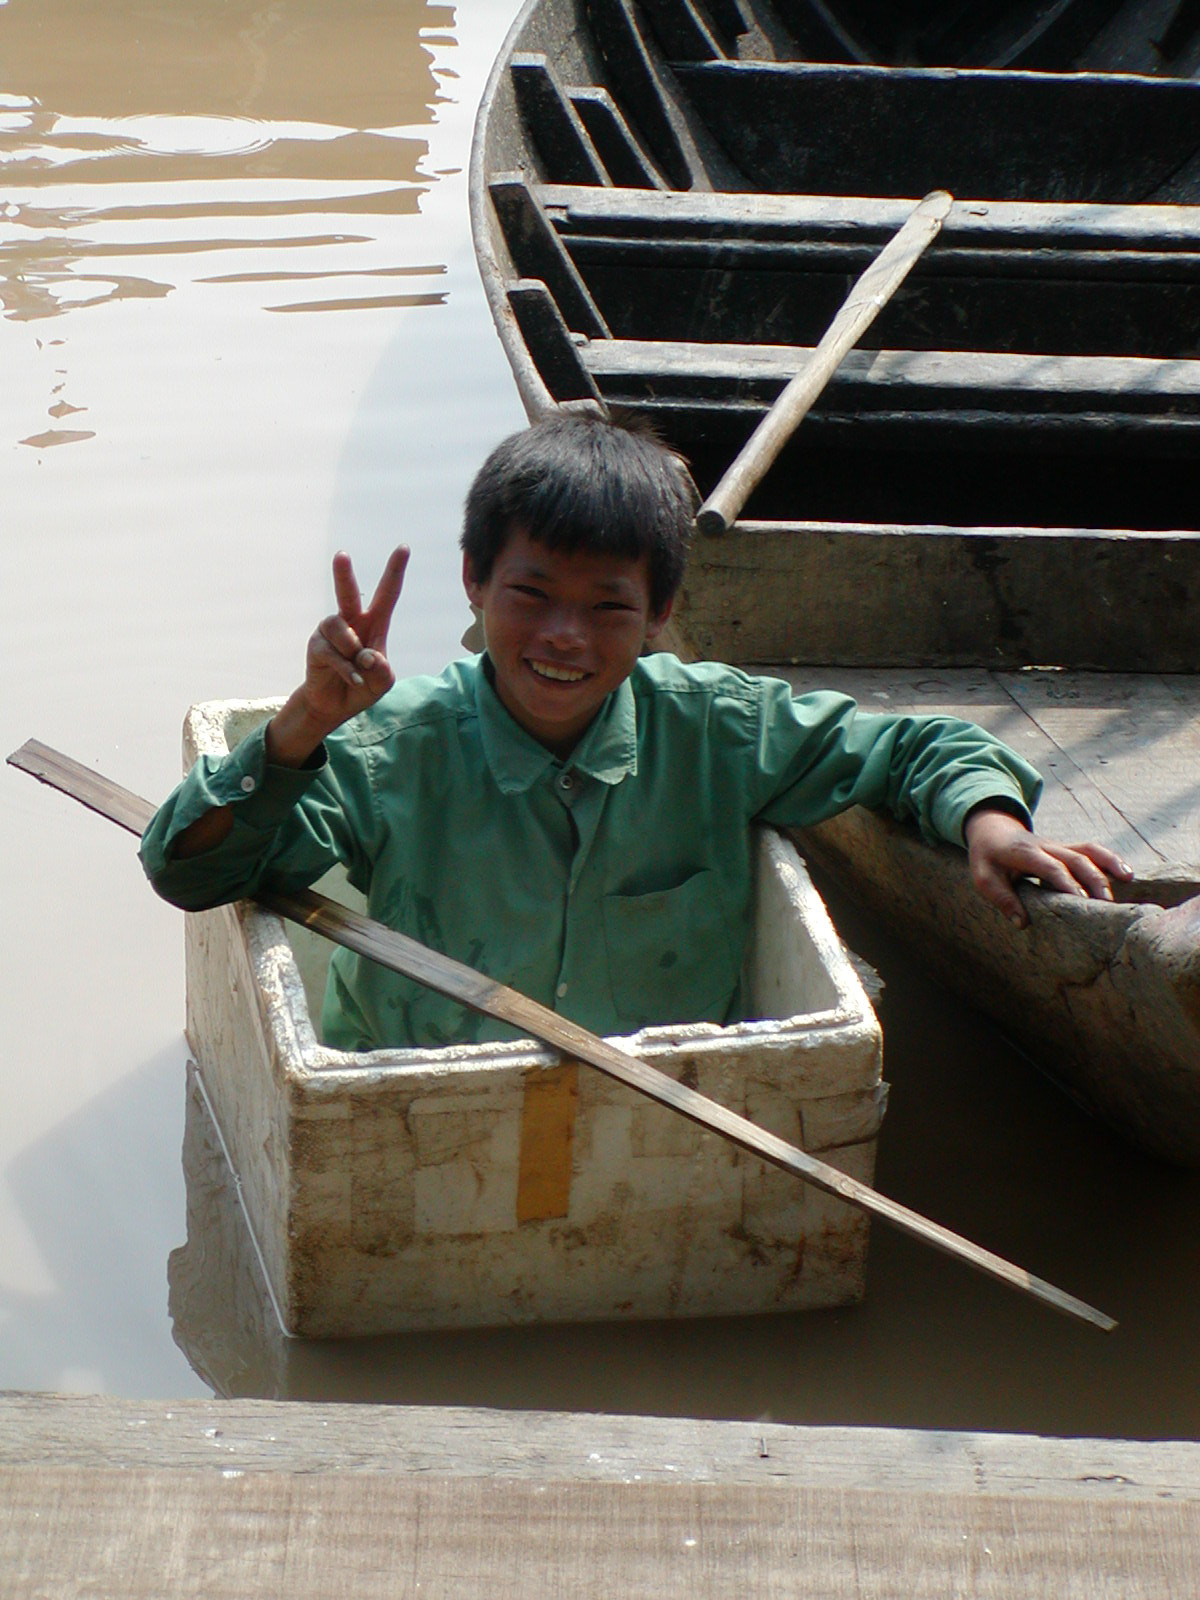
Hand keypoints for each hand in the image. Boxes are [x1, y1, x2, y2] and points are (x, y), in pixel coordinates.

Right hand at [268, 546, 408, 765]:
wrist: (335, 705)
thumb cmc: (363, 686)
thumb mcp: (383, 681)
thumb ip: (383, 669)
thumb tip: (367, 656)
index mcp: (374, 624)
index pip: (387, 594)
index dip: (395, 571)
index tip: (404, 547)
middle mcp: (351, 622)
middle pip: (347, 594)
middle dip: (343, 574)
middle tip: (341, 554)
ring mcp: (331, 633)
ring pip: (341, 629)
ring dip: (352, 651)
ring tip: (358, 668)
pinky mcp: (317, 647)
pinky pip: (332, 653)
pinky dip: (347, 669)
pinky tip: (354, 679)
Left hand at [963, 807, 1133, 928]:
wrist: (992, 830)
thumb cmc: (988, 857)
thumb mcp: (983, 878)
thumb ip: (1002, 898)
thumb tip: (1022, 923)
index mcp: (1025, 852)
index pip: (1050, 866)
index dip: (1067, 883)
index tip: (1081, 903)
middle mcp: (1046, 845)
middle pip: (1076, 857)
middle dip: (1093, 879)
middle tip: (1107, 905)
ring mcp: (1058, 845)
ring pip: (1088, 849)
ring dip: (1108, 863)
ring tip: (1127, 880)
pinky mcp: (1066, 848)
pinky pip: (1091, 850)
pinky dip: (1110, 859)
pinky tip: (1126, 873)